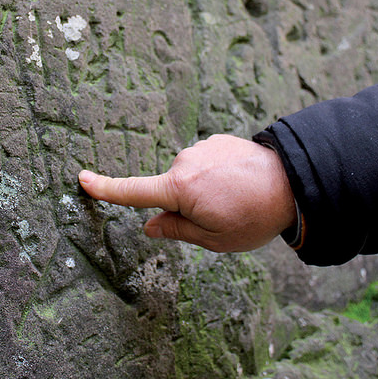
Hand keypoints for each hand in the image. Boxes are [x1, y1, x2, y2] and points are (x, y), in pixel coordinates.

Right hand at [78, 134, 296, 252]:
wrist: (294, 181)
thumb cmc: (254, 215)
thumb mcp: (214, 238)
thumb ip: (177, 230)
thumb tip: (150, 226)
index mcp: (179, 188)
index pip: (133, 191)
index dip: (105, 188)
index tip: (82, 179)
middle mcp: (185, 162)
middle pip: (171, 190)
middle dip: (186, 205)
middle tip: (221, 217)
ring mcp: (201, 148)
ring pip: (190, 177)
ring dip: (204, 189)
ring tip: (237, 199)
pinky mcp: (216, 140)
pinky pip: (205, 164)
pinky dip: (216, 176)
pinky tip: (240, 183)